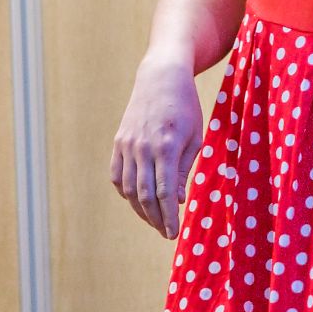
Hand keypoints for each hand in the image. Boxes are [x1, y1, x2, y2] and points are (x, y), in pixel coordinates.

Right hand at [109, 54, 204, 238]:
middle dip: (156, 220)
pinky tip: (137, 200)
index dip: (168, 217)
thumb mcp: (195, 137)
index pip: (164, 193)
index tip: (174, 234)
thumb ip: (184, 170)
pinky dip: (126, 192)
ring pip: (129, 189)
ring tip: (154, 221)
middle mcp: (143, 147)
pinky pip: (118, 175)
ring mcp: (127, 145)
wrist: (161, 77)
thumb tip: (175, 201)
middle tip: (166, 233)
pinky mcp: (119, 142)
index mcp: (166, 146)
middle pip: (145, 195)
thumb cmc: (186, 107)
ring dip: (140, 210)